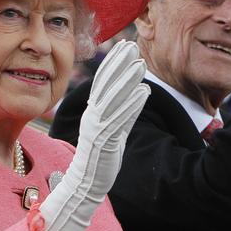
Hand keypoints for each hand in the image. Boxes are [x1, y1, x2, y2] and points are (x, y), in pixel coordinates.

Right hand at [39, 40, 149, 230]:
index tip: (125, 45)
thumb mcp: (110, 129)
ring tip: (141, 64)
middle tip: (133, 46)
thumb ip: (120, 111)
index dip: (113, 62)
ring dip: (127, 80)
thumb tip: (135, 92)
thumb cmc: (100, 157)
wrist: (85, 184)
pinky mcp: (106, 142)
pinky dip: (132, 104)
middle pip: (106, 85)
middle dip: (119, 64)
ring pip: (113, 99)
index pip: (102, 81)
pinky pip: (120, 120)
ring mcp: (98, 128)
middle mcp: (93, 116)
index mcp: (92, 111)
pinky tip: (144, 92)